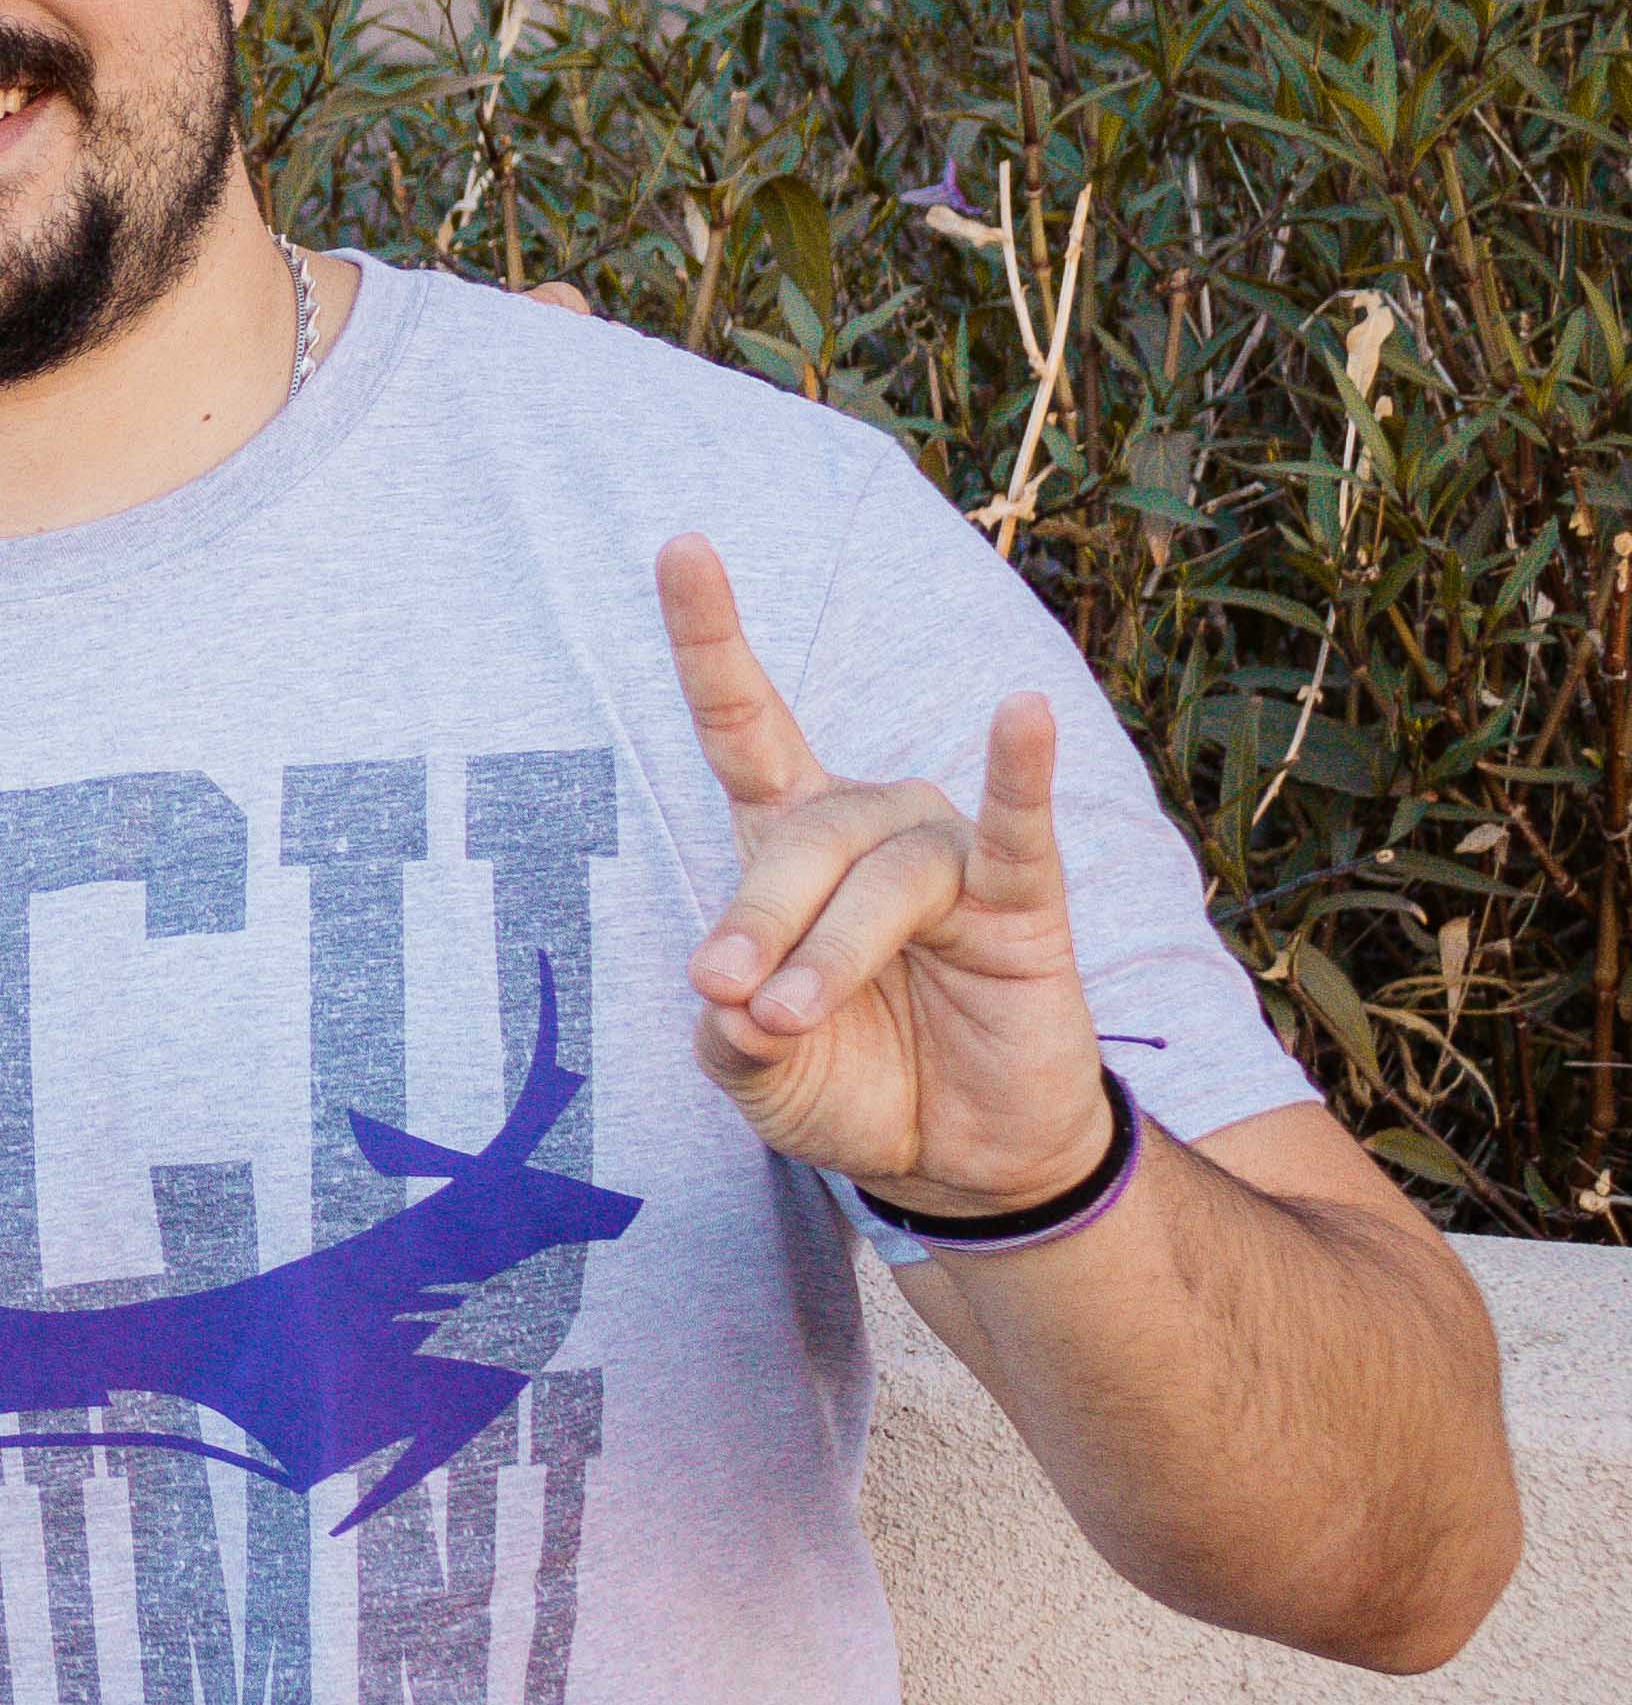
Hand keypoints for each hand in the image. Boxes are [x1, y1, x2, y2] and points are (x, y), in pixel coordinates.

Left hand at [660, 533, 1110, 1208]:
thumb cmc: (848, 1083)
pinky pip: (1018, 828)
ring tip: (791, 1020)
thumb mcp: (757, 1070)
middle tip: (733, 1001)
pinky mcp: (1024, 902)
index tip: (680, 546)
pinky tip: (1024, 714)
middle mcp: (869, 826)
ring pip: (882, 877)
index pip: (742, 722)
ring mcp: (949, 857)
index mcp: (790, 842)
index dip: (711, 638)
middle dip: (758, 924)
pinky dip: (1021, 772)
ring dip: (831, 952)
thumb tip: (732, 1004)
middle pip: (800, 839)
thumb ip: (728, 1034)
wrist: (957, 1159)